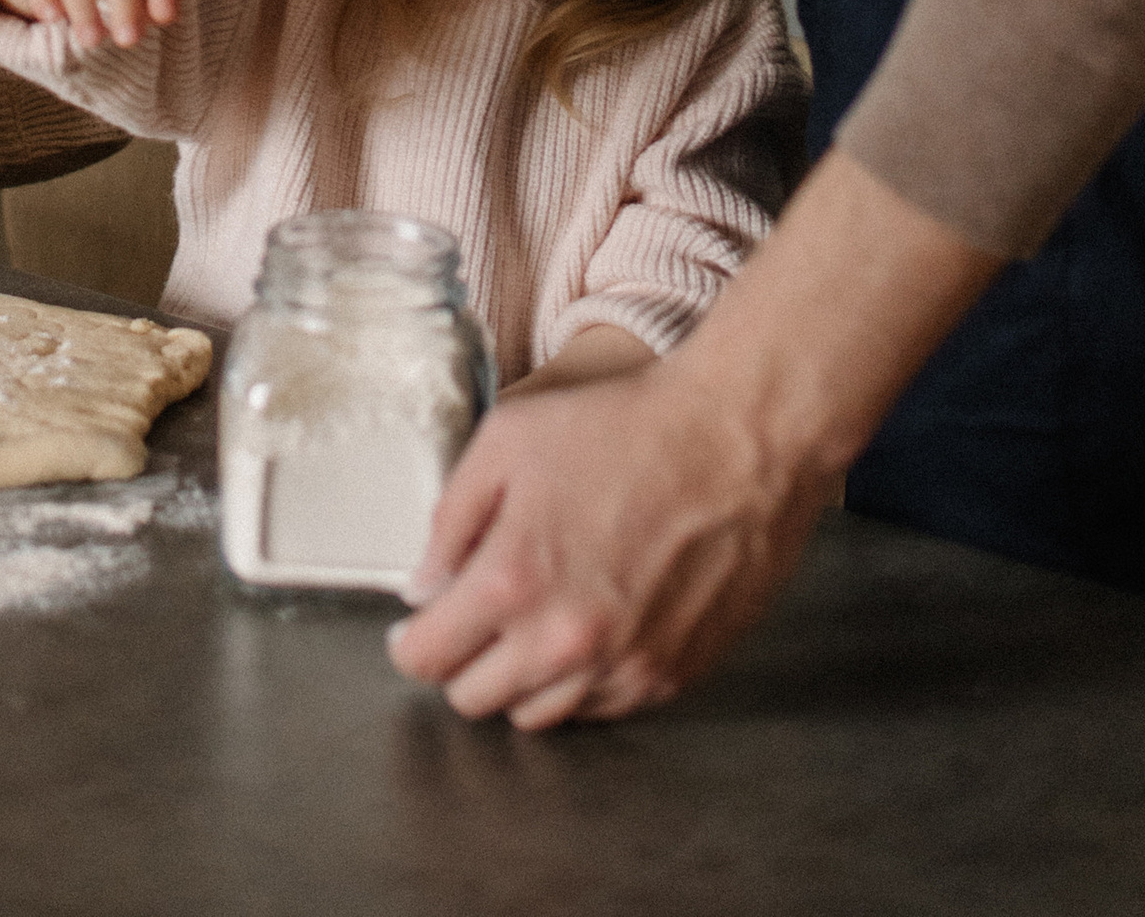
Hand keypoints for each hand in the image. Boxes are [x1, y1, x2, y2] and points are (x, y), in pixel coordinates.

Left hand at [388, 347, 833, 728]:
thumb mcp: (508, 439)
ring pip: (535, 715)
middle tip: (472, 619)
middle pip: (474, 699)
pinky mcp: (668, 677)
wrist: (734, 443)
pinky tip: (586, 626)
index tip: (414, 628)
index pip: (428, 658)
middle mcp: (564, 641)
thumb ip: (451, 518)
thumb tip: (423, 585)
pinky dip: (578, 681)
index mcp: (514, 579)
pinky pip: (598, 709)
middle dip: (460, 660)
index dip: (409, 642)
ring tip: (533, 620)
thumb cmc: (624, 429)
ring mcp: (621, 667)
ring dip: (519, 677)